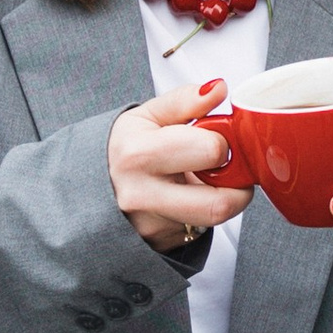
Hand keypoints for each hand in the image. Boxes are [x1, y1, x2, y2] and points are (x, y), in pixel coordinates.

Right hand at [109, 76, 253, 251]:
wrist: (96, 187)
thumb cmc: (127, 148)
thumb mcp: (149, 115)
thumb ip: (185, 100)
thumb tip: (218, 89)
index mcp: (138, 154)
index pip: (210, 152)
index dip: (223, 144)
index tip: (216, 141)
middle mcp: (140, 196)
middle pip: (219, 203)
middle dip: (237, 183)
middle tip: (227, 168)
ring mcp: (150, 226)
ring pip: (213, 220)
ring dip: (224, 199)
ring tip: (209, 181)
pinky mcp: (160, 244)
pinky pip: (200, 232)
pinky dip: (204, 214)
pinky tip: (190, 199)